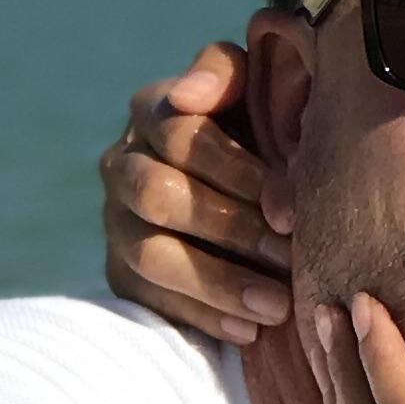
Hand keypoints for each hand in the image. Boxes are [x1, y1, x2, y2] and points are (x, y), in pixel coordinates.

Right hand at [99, 40, 291, 341]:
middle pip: (158, 194)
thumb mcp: (256, 90)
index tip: (290, 207)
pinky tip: (250, 330)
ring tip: (277, 306)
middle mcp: (122, 163)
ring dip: (217, 282)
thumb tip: (190, 94)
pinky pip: (150, 300)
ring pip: (150, 253)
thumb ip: (230, 72)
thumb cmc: (263, 129)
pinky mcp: (120, 273)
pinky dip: (203, 316)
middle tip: (289, 256)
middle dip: (230, 227)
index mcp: (153, 108)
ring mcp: (114, 222)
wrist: (252, 187)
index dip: (236, 170)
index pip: (180, 133)